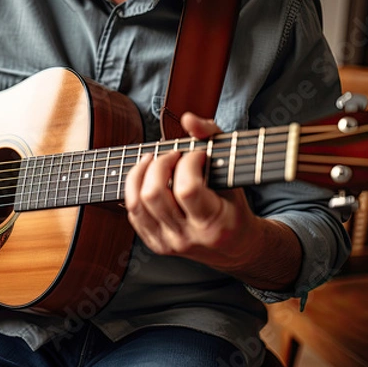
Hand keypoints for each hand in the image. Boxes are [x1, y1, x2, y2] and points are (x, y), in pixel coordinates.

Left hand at [125, 112, 261, 271]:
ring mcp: (168, 243)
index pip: (186, 190)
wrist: (235, 248)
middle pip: (154, 195)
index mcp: (212, 224)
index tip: (198, 154)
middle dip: (160, 164)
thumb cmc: (234, 204)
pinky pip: (133, 212)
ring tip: (156, 160)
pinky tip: (147, 176)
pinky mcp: (154, 243)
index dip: (188, 163)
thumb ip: (213, 137)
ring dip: (141, 173)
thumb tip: (188, 118)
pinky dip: (135, 188)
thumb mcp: (233, 171)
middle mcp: (187, 237)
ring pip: (137, 204)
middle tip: (174, 154)